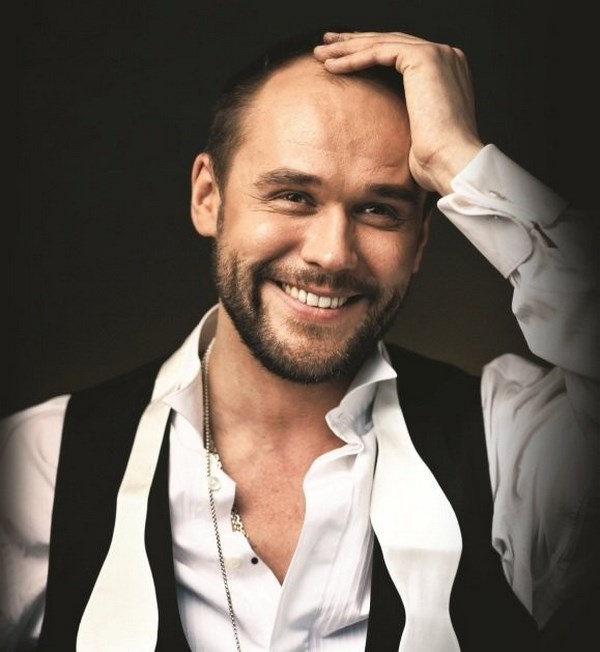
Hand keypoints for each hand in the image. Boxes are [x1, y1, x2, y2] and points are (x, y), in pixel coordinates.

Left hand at [313, 31, 483, 194]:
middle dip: (354, 43)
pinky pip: (379, 52)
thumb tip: (381, 126)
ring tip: (319, 53)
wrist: (451, 163)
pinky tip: (331, 66)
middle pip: (389, 42)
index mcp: (447, 71)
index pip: (400, 53)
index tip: (342, 57)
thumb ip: (406, 116)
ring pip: (382, 44)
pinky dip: (353, 58)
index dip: (368, 52)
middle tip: (326, 43)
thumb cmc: (436, 160)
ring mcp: (437, 54)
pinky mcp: (424, 59)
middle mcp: (446, 56)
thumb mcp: (418, 133)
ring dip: (347, 48)